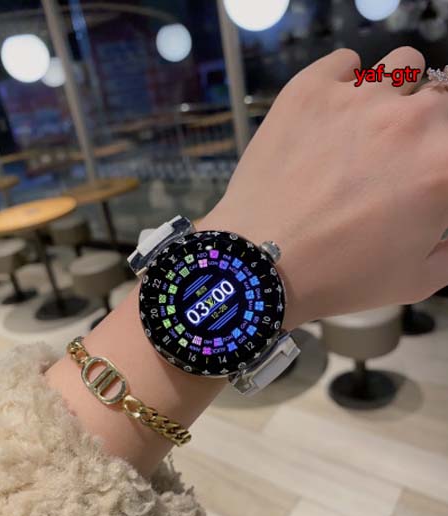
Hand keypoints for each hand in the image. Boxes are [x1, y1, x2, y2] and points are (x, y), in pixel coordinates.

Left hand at [201, 47, 447, 326]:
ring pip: (403, 65)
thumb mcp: (415, 280)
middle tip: (395, 161)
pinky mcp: (310, 88)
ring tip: (369, 126)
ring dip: (398, 92)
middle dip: (428, 127)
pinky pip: (346, 62)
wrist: (260, 264)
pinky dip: (345, 81)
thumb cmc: (340, 279)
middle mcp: (412, 119)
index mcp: (444, 164)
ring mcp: (359, 97)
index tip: (422, 176)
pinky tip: (332, 113)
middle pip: (442, 100)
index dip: (439, 159)